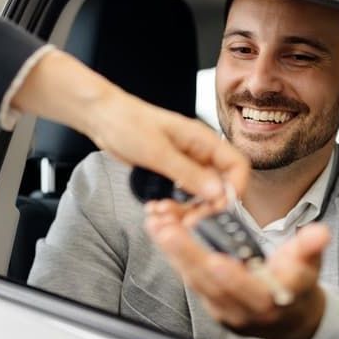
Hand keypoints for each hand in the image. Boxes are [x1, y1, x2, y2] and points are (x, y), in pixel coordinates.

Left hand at [12, 49, 249, 199]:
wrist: (102, 118)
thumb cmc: (128, 122)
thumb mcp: (158, 151)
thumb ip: (189, 173)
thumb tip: (217, 193)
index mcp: (203, 140)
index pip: (236, 165)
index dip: (234, 188)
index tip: (220, 208)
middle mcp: (198, 153)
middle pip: (218, 185)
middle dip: (206, 205)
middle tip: (188, 220)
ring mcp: (184, 163)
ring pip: (199, 194)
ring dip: (186, 208)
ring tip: (164, 213)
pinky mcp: (169, 172)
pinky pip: (180, 194)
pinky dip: (173, 204)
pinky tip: (157, 207)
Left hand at [145, 204, 330, 338]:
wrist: (289, 320)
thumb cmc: (297, 288)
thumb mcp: (310, 268)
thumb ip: (310, 248)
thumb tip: (320, 233)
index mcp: (271, 301)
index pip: (251, 292)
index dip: (234, 278)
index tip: (218, 261)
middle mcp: (243, 310)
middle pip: (211, 284)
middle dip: (188, 256)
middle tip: (168, 230)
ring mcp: (223, 308)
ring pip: (195, 280)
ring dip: (173, 252)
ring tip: (157, 224)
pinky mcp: (209, 302)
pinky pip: (189, 277)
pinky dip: (173, 254)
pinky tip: (160, 232)